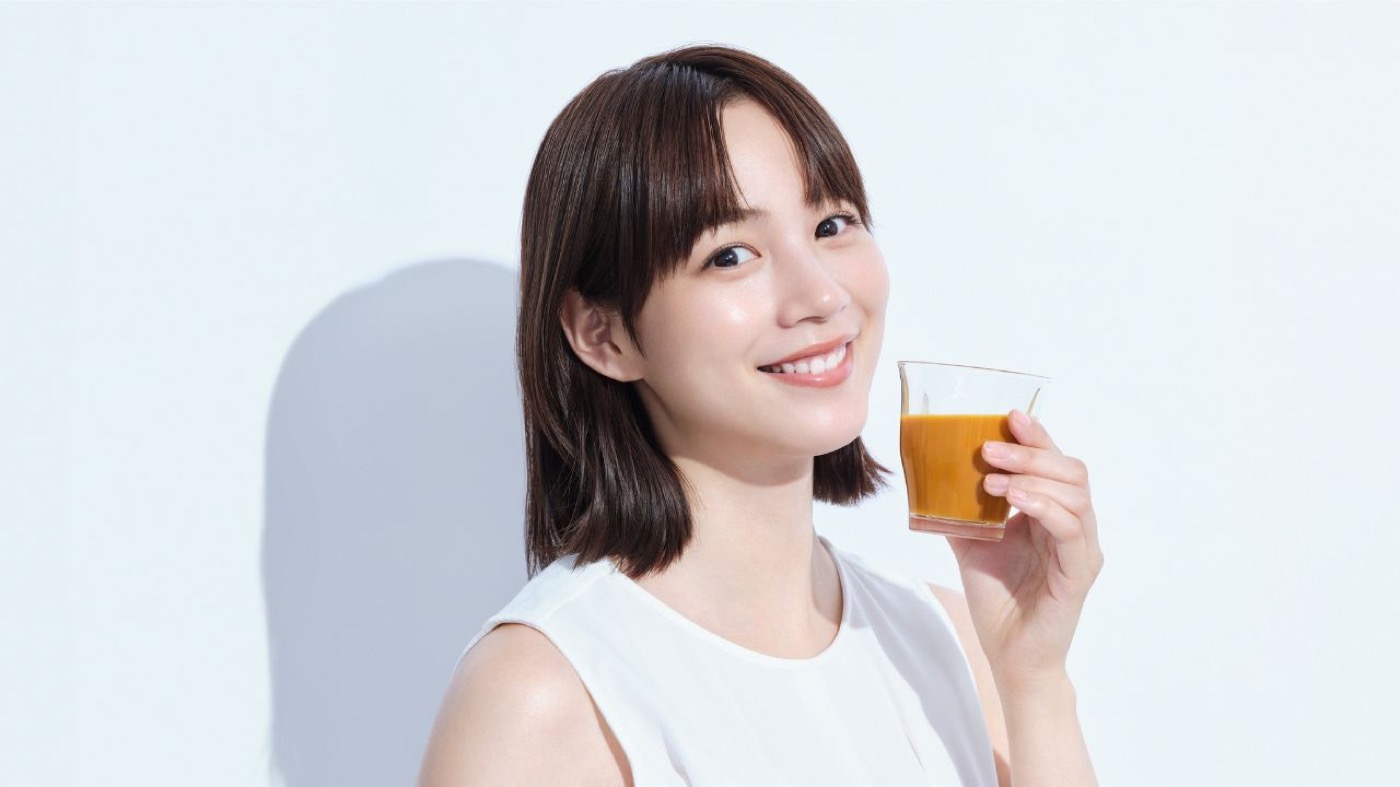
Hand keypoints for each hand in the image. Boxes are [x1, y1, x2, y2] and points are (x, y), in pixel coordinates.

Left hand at [948, 409, 1102, 687]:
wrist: (1009, 654)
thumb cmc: (996, 598)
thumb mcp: (969, 541)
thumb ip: (957, 507)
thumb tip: (925, 473)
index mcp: (1051, 512)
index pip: (1054, 463)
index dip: (1036, 436)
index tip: (1008, 415)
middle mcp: (1073, 525)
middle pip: (1070, 469)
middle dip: (1030, 450)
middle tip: (989, 447)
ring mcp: (1081, 547)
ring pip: (1075, 492)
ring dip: (1032, 474)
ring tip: (991, 476)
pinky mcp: (1080, 571)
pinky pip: (1070, 527)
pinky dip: (1042, 505)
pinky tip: (1012, 499)